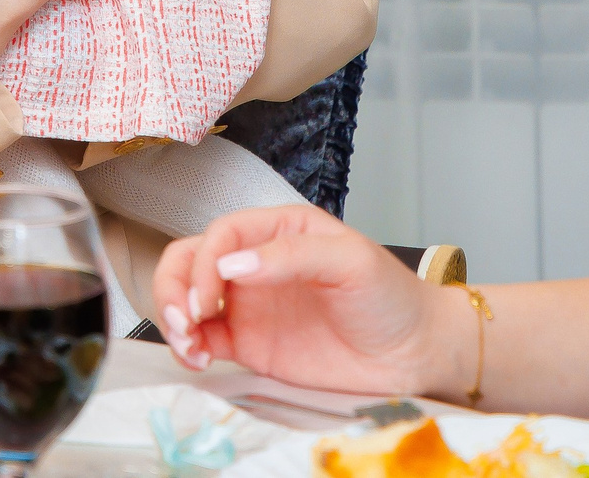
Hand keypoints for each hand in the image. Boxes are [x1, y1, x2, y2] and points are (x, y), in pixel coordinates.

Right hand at [152, 206, 466, 394]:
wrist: (413, 355)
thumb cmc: (392, 298)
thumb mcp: (351, 262)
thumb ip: (292, 257)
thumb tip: (234, 265)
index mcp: (279, 231)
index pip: (222, 234)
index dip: (206, 262)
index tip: (209, 295)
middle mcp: (256, 263)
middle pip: (190, 259)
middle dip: (175, 287)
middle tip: (186, 319)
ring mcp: (249, 304)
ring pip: (187, 298)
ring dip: (174, 317)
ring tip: (189, 345)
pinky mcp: (249, 344)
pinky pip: (203, 339)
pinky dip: (188, 347)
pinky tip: (197, 358)